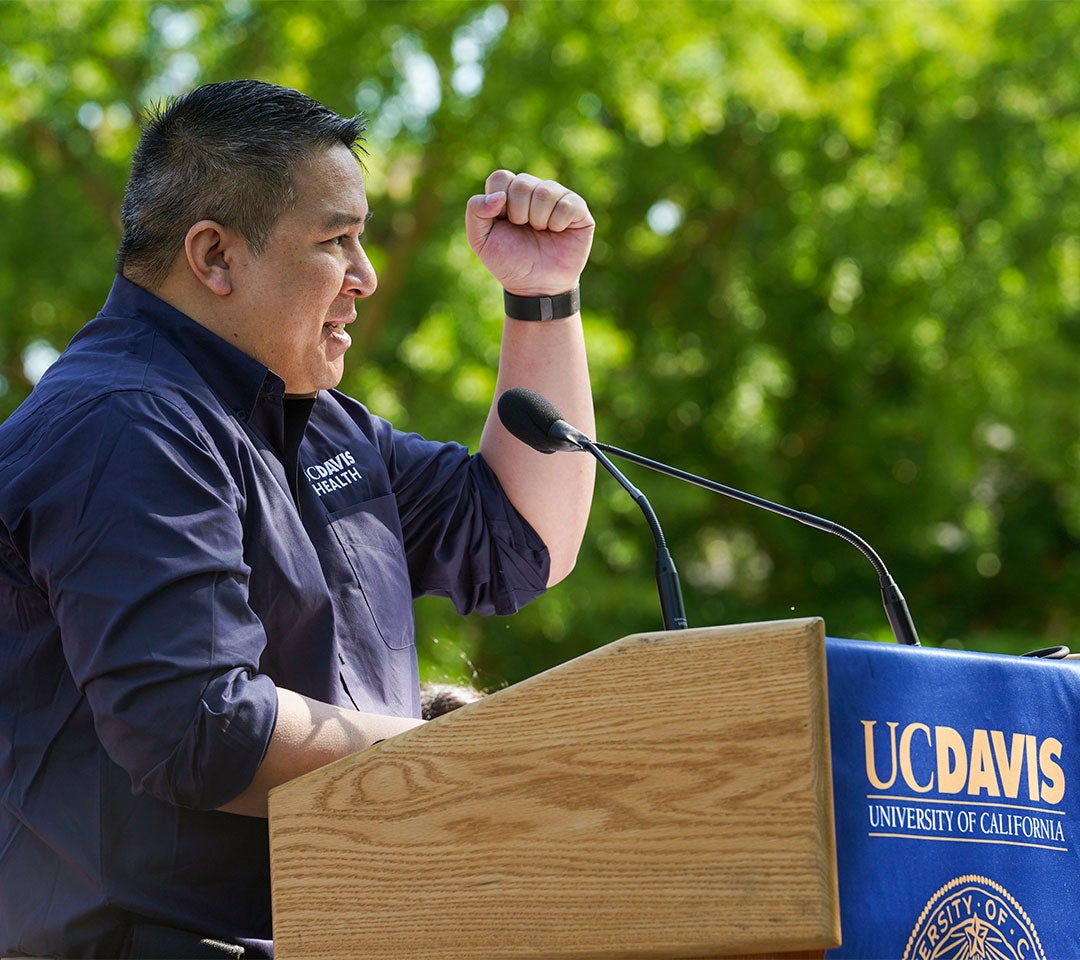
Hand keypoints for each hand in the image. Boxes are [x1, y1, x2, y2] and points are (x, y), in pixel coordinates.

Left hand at [465, 170, 594, 296]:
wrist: (536, 286)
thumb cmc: (509, 261)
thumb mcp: (480, 240)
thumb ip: (475, 211)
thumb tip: (499, 195)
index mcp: (508, 194)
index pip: (500, 178)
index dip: (499, 202)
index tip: (504, 222)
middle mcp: (533, 190)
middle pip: (522, 183)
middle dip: (518, 213)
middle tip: (523, 230)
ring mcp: (557, 197)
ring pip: (545, 191)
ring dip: (538, 219)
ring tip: (541, 232)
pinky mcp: (578, 209)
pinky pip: (567, 204)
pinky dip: (558, 223)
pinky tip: (557, 232)